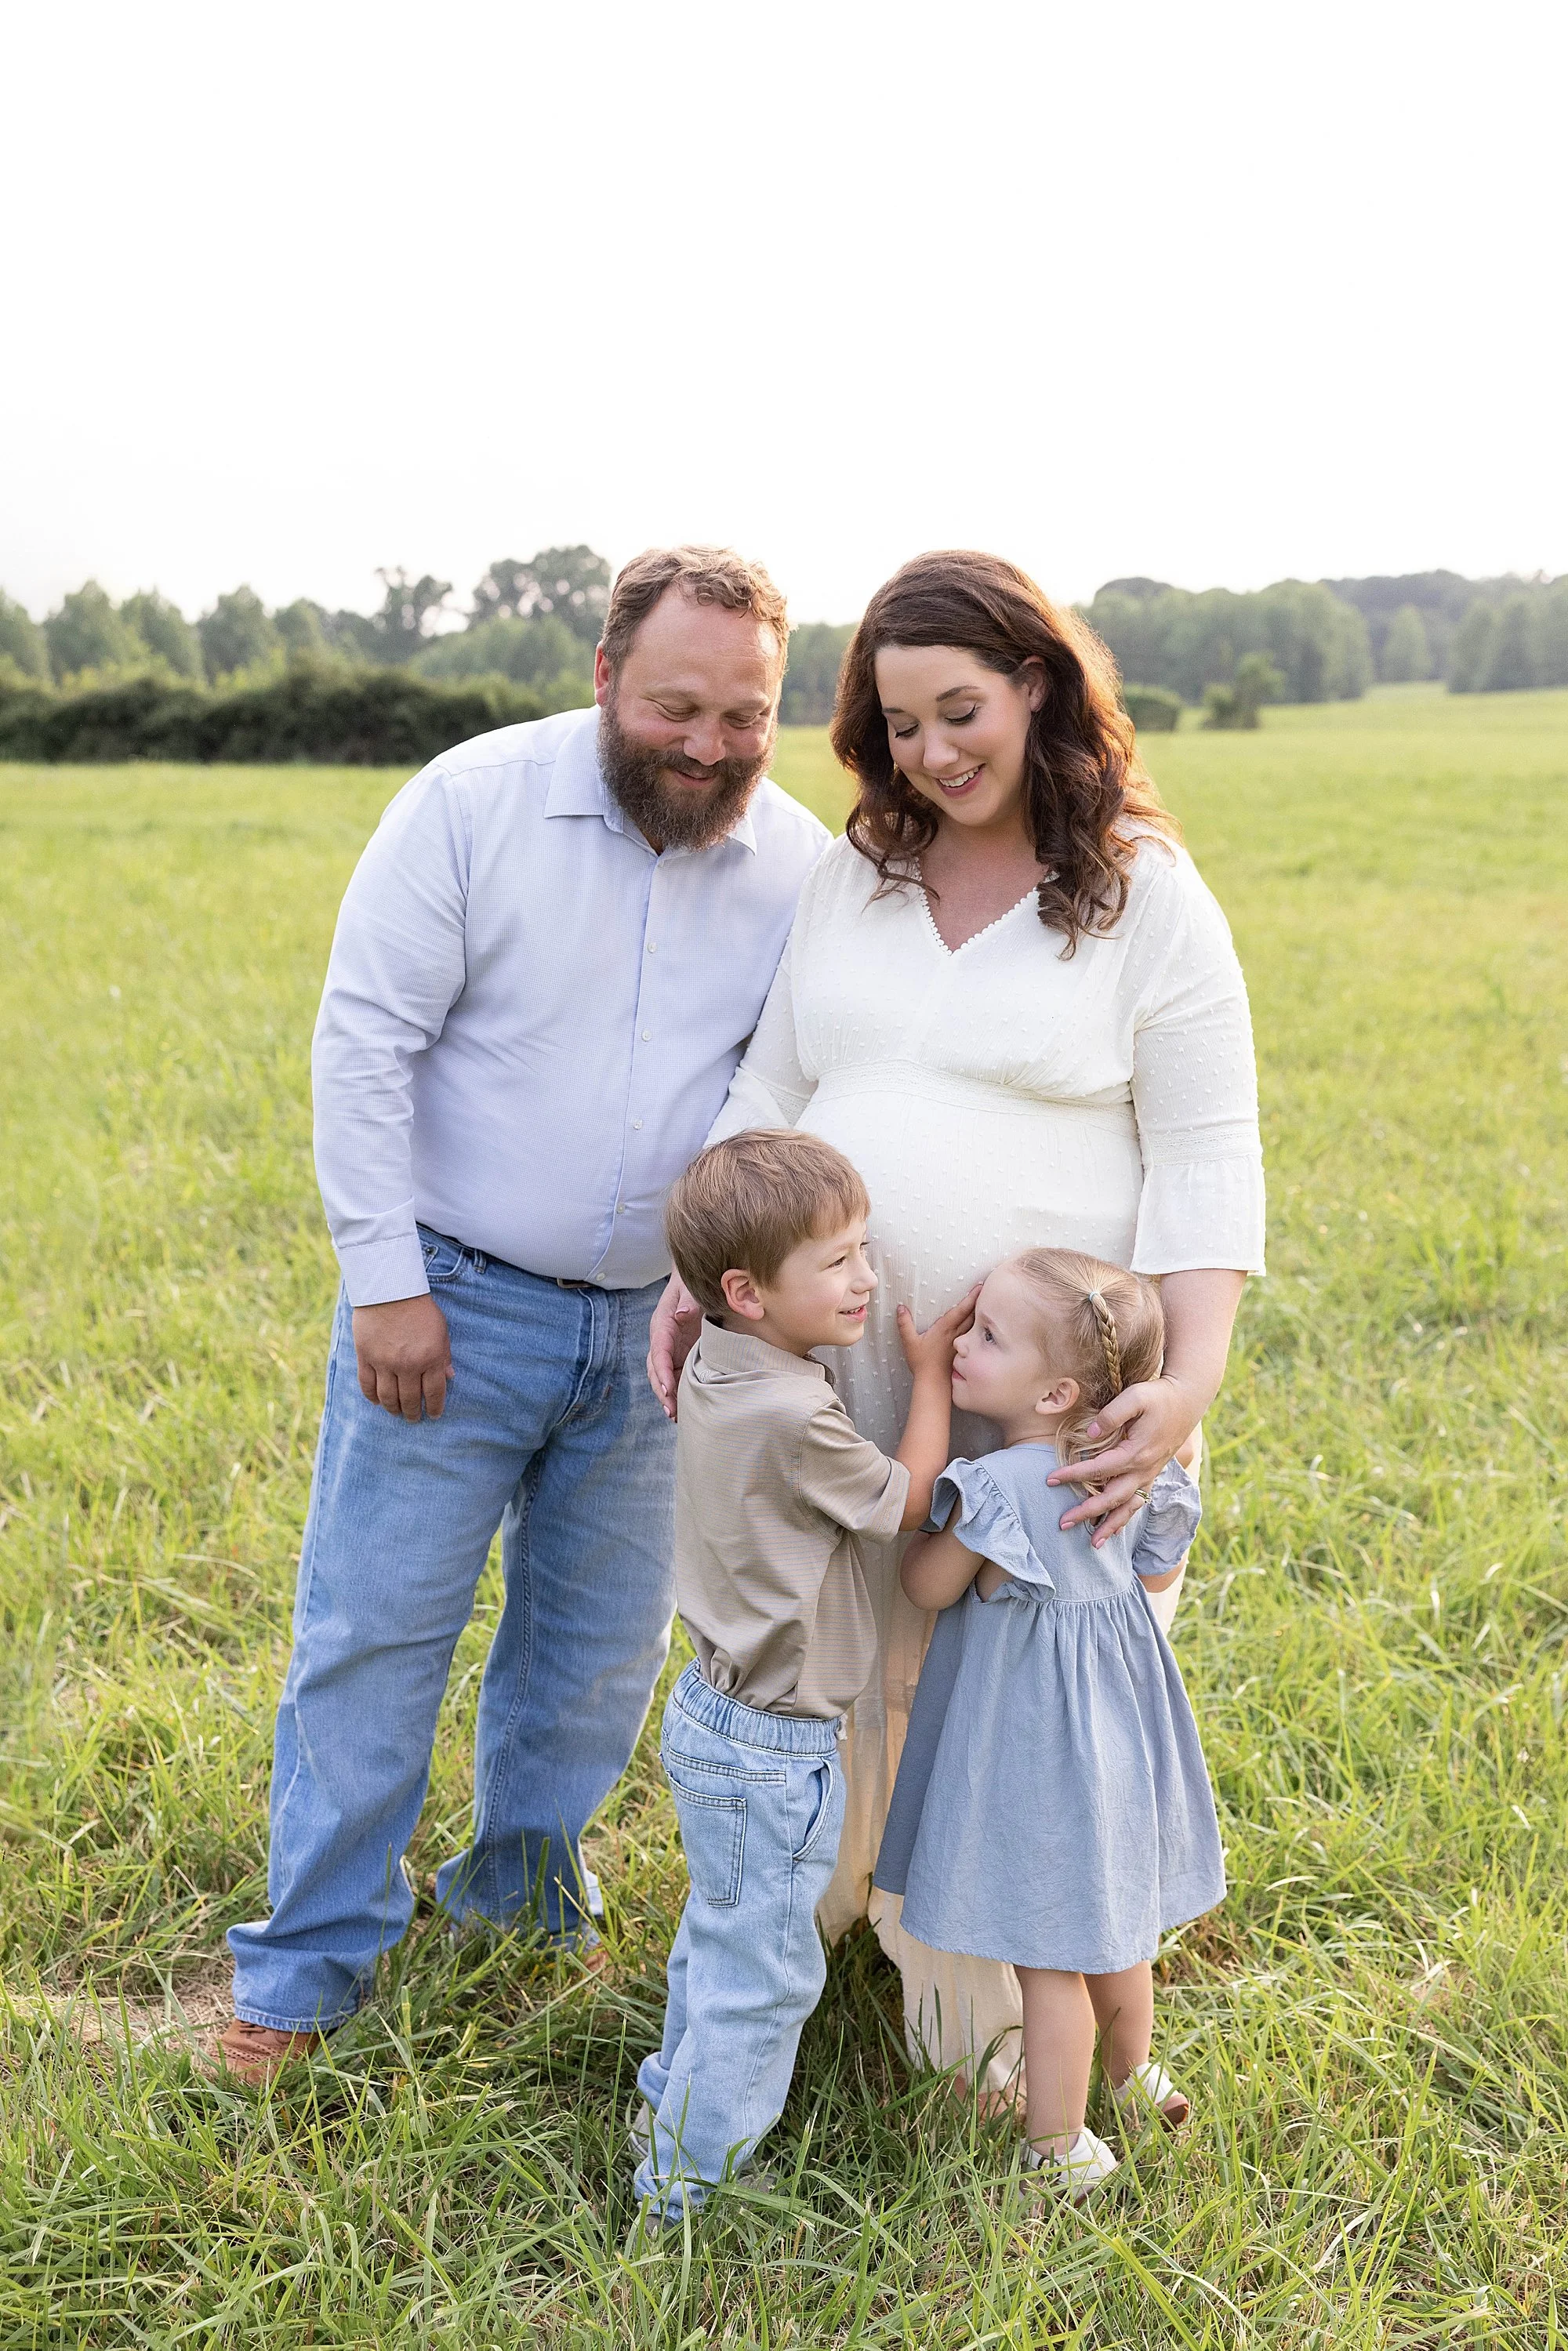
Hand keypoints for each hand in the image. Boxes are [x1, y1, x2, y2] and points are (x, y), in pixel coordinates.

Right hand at [353, 1294, 453, 1422]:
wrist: (389, 1289)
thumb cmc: (419, 1308)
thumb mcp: (441, 1330)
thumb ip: (444, 1355)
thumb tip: (449, 1377)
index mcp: (430, 1358)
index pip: (434, 1393)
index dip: (435, 1408)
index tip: (435, 1415)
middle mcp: (408, 1364)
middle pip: (410, 1400)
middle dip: (414, 1413)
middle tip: (414, 1418)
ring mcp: (384, 1362)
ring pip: (388, 1397)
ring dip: (393, 1409)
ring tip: (397, 1413)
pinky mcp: (365, 1357)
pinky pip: (367, 1385)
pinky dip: (372, 1397)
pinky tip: (377, 1401)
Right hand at [647, 1273, 702, 1419]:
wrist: (692, 1283)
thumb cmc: (690, 1285)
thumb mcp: (690, 1288)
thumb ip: (688, 1300)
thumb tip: (681, 1315)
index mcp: (662, 1324)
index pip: (658, 1352)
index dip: (662, 1372)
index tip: (669, 1390)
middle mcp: (662, 1340)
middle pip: (656, 1370)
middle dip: (662, 1391)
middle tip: (672, 1411)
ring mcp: (671, 1350)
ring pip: (664, 1377)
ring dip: (669, 1397)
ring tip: (677, 1417)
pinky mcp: (680, 1354)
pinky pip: (677, 1376)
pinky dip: (679, 1392)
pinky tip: (686, 1408)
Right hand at [896, 1284, 981, 1381]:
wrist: (933, 1382)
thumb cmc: (922, 1363)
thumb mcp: (910, 1342)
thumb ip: (904, 1324)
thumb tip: (900, 1308)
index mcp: (945, 1328)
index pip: (962, 1309)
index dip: (971, 1297)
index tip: (980, 1286)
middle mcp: (956, 1333)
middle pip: (972, 1314)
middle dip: (980, 1301)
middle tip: (987, 1289)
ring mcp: (961, 1342)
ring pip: (973, 1324)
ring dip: (979, 1313)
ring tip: (985, 1303)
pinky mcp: (962, 1350)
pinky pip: (972, 1334)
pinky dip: (977, 1326)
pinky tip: (979, 1324)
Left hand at [1048, 1373, 1203, 1544]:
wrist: (1187, 1400)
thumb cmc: (1158, 1397)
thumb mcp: (1135, 1397)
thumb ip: (1112, 1415)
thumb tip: (1091, 1435)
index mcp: (1137, 1452)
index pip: (1099, 1469)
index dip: (1074, 1475)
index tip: (1051, 1479)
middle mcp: (1144, 1469)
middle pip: (1112, 1498)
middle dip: (1087, 1512)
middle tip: (1062, 1523)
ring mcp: (1150, 1474)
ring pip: (1129, 1507)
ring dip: (1111, 1526)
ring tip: (1093, 1544)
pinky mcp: (1152, 1474)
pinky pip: (1139, 1502)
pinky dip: (1126, 1517)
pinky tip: (1114, 1530)